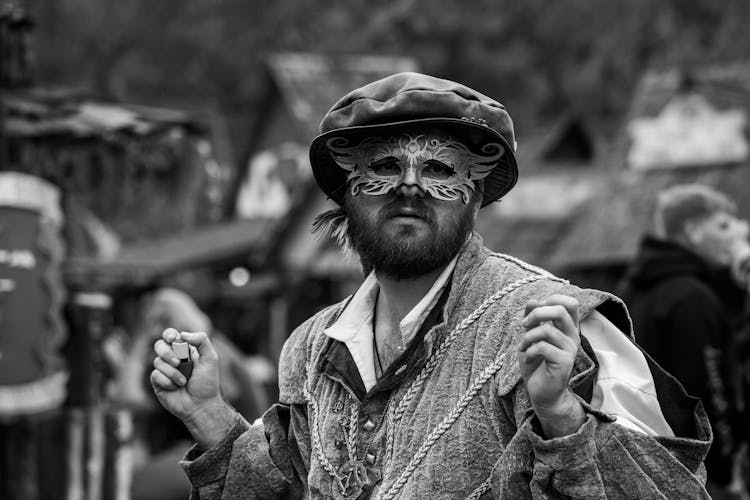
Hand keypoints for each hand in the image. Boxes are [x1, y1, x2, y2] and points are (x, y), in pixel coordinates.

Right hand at [151, 328, 234, 448]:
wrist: (201, 405)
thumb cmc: (207, 382)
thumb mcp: (210, 358)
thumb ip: (201, 340)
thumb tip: (182, 334)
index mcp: (184, 350)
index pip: (170, 335)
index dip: (168, 334)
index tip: (172, 339)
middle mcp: (172, 358)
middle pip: (159, 345)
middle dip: (167, 353)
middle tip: (178, 363)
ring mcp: (164, 370)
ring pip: (158, 362)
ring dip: (173, 373)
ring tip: (184, 382)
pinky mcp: (158, 383)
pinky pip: (155, 375)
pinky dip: (168, 382)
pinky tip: (176, 388)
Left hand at [519, 294, 584, 437]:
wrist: (541, 393)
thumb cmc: (536, 364)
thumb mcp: (530, 337)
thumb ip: (532, 319)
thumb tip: (533, 300)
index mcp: (567, 328)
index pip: (570, 302)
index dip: (551, 300)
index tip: (535, 313)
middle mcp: (572, 336)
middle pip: (560, 309)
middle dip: (536, 314)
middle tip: (524, 325)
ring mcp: (570, 349)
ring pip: (547, 330)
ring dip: (528, 337)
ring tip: (523, 347)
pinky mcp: (564, 363)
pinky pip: (543, 347)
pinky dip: (529, 351)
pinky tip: (528, 359)